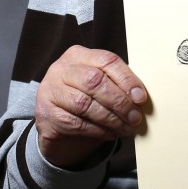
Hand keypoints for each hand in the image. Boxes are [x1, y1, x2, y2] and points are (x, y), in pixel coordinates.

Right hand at [34, 45, 147, 167]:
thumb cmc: (84, 95)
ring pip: (85, 105)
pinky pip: (77, 123)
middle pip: (95, 82)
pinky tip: (111, 133)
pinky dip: (98, 130)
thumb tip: (140, 97)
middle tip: (136, 117)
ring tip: (127, 128)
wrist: (54, 118)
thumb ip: (116, 82)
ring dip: (111, 119)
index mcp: (78, 54)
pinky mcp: (46, 114)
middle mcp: (61, 69)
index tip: (141, 98)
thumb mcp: (98, 81)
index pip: (107, 61)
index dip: (127, 79)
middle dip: (120, 102)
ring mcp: (50, 90)